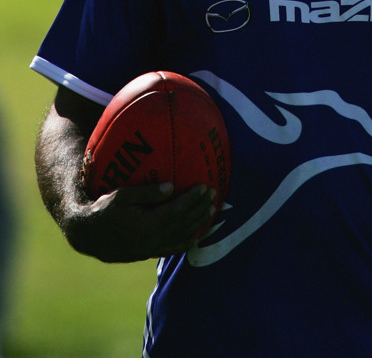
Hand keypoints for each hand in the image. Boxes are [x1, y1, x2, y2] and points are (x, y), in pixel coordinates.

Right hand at [65, 182, 216, 262]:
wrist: (88, 235)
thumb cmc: (104, 209)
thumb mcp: (122, 195)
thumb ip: (147, 193)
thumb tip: (171, 186)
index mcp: (147, 224)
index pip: (177, 210)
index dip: (193, 199)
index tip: (205, 186)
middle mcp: (152, 239)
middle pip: (183, 223)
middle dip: (200, 208)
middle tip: (214, 194)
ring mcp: (150, 248)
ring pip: (180, 237)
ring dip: (198, 224)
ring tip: (211, 211)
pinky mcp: (146, 254)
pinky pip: (171, 249)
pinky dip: (185, 243)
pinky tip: (195, 237)